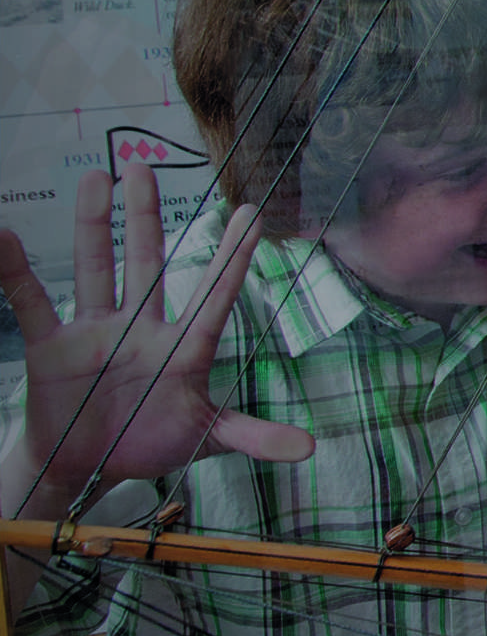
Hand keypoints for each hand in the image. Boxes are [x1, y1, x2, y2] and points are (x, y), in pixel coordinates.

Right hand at [0, 167, 310, 512]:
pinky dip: (15, 271)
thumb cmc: (150, 441)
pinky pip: (30, 302)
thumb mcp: (205, 438)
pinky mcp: (52, 348)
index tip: (250, 213)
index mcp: (183, 348)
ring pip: (95, 268)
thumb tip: (308, 448)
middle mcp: (140, 328)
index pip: (213, 293)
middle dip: (144, 216)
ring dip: (91, 225)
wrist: (88, 469)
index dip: (232, 256)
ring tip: (95, 178)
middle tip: (142, 165)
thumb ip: (253, 436)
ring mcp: (95, 333)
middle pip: (146, 263)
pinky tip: (6, 235)